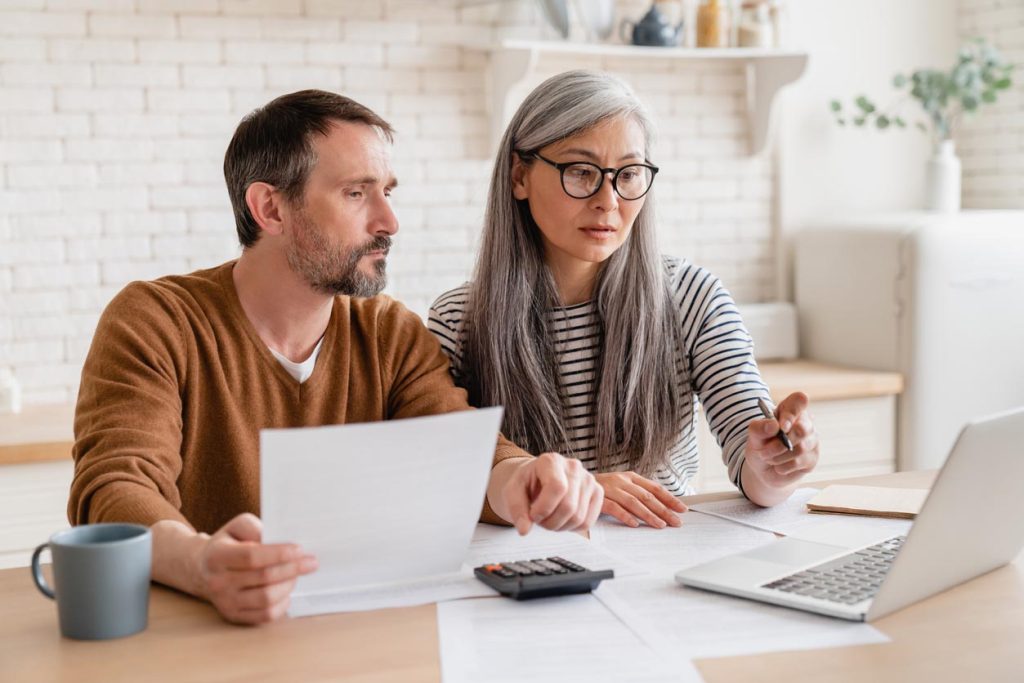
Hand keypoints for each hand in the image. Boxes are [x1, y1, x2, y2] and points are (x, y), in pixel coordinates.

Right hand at [196, 513, 318, 624]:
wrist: (203, 568)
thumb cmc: (228, 544)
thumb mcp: (237, 526)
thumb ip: (256, 528)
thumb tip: (277, 541)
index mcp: (217, 556)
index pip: (252, 557)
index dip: (279, 554)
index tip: (299, 549)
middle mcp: (218, 582)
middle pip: (264, 578)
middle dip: (293, 569)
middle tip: (311, 562)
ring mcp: (225, 602)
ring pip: (267, 599)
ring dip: (289, 585)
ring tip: (297, 574)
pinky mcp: (234, 616)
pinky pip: (265, 615)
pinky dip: (282, 604)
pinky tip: (286, 590)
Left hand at [502, 452, 603, 534]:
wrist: (537, 480)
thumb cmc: (526, 484)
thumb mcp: (512, 492)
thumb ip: (516, 508)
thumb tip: (524, 529)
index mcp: (551, 461)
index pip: (557, 487)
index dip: (544, 508)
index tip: (532, 515)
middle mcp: (573, 466)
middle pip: (569, 506)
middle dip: (550, 522)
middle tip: (539, 519)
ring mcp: (588, 479)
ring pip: (578, 517)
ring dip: (559, 526)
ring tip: (548, 518)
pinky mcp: (597, 492)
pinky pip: (588, 522)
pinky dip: (572, 528)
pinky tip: (561, 519)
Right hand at [595, 471, 686, 528]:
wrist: (576, 484)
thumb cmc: (604, 490)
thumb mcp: (623, 487)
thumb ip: (638, 494)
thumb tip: (662, 508)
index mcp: (630, 477)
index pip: (654, 487)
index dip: (669, 498)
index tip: (682, 509)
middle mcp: (622, 481)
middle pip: (647, 496)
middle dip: (664, 510)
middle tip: (676, 522)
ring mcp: (611, 489)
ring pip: (634, 502)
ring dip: (649, 515)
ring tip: (660, 525)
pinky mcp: (599, 499)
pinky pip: (615, 508)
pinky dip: (626, 516)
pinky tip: (635, 524)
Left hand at [744, 392, 819, 489]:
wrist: (762, 468)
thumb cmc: (760, 444)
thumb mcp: (754, 435)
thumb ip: (759, 427)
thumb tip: (774, 426)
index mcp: (789, 409)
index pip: (799, 400)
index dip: (791, 413)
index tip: (781, 427)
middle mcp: (804, 422)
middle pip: (803, 429)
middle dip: (779, 444)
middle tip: (763, 451)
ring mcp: (811, 440)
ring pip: (800, 448)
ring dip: (778, 456)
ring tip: (767, 457)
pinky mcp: (812, 458)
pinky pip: (799, 462)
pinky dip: (783, 466)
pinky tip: (778, 465)